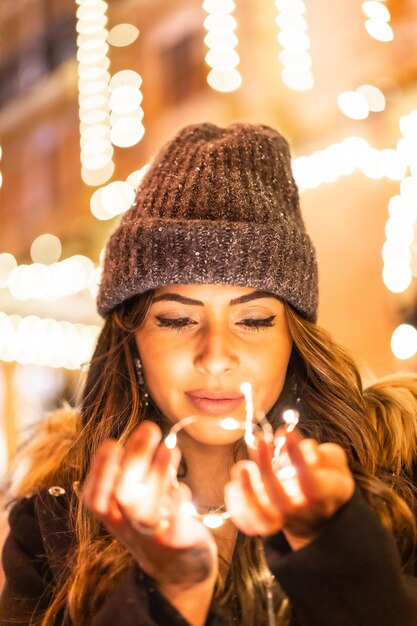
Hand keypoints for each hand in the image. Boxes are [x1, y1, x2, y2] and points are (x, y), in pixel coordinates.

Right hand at [83, 421, 217, 589]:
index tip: (111, 443)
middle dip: (135, 458)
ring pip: (147, 508)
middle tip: (150, 427)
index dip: (100, 471)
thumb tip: (145, 432)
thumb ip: (133, 469)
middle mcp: (125, 526)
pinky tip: (181, 484)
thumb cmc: (153, 518)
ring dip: (159, 474)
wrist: (177, 566)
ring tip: (169, 448)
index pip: (94, 496)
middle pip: (123, 494)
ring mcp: (150, 536)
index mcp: (110, 513)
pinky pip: (175, 520)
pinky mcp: (175, 541)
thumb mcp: (133, 498)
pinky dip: (177, 499)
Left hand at [224, 428, 354, 548]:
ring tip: (242, 466)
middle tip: (259, 441)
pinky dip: (239, 505)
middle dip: (266, 469)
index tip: (286, 432)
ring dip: (247, 490)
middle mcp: (302, 512)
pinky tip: (234, 483)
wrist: (322, 510)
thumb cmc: (328, 477)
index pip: (310, 481)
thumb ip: (324, 454)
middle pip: (280, 500)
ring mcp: (284, 520)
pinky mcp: (268, 523)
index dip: (297, 458)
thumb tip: (306, 451)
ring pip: (263, 517)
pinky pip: (248, 522)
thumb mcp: (335, 463)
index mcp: (324, 496)